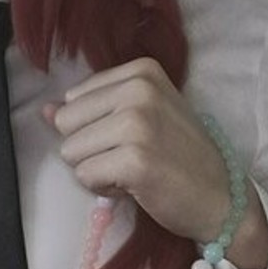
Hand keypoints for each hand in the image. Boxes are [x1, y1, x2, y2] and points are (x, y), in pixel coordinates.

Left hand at [40, 56, 238, 244]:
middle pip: (66, 123)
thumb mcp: (143, 116)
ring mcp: (137, 124)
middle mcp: (139, 90)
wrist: (222, 196)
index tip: (130, 138)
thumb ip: (95, 108)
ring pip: (71, 151)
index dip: (93, 127)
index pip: (74, 98)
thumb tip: (45, 110)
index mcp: (141, 72)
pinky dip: (104, 189)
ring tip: (132, 171)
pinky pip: (86, 176)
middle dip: (88, 148)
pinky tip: (134, 186)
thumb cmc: (182, 156)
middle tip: (128, 158)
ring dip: (95, 170)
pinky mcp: (134, 160)